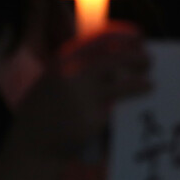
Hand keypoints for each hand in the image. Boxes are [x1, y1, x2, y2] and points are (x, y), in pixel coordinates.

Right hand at [14, 21, 150, 158]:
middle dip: (137, 58)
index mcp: (63, 60)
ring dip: (140, 83)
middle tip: (149, 60)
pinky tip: (137, 109)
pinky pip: (117, 110)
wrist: (30, 144)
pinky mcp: (93, 120)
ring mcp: (84, 98)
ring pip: (123, 86)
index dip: (124, 35)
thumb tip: (117, 58)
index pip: (100, 38)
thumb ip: (79, 67)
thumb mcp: (54, 79)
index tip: (138, 35)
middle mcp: (73, 74)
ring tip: (149, 85)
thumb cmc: (44, 110)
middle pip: (116, 59)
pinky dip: (128, 108)